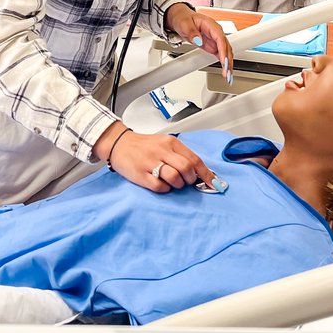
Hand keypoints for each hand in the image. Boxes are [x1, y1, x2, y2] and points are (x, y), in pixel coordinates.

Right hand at [100, 125, 222, 193]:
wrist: (119, 144)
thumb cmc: (144, 146)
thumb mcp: (164, 144)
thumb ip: (180, 155)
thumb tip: (199, 172)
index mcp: (171, 143)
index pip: (194, 159)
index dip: (206, 174)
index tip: (213, 183)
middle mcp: (162, 151)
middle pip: (187, 168)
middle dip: (190, 179)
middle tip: (186, 181)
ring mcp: (151, 163)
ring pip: (175, 177)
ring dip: (178, 184)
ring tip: (173, 182)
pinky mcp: (141, 174)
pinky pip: (160, 186)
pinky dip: (165, 189)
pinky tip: (161, 184)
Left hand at [166, 3, 233, 84]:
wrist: (181, 18)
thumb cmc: (183, 19)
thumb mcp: (184, 24)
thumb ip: (191, 32)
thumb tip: (198, 39)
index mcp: (211, 25)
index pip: (220, 38)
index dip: (223, 50)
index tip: (224, 61)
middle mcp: (215, 33)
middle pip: (226, 47)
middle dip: (228, 60)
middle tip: (227, 72)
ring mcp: (215, 40)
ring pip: (225, 52)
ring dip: (227, 64)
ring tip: (228, 75)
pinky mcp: (212, 46)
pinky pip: (221, 55)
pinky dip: (223, 63)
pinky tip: (225, 71)